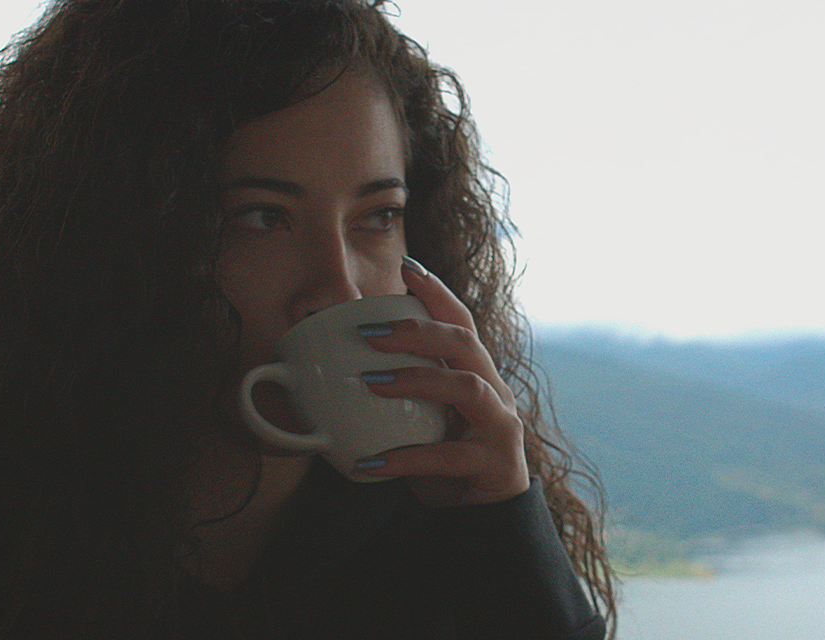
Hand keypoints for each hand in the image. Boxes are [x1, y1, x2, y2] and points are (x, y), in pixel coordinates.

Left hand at [355, 256, 529, 505]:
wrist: (482, 520)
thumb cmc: (444, 463)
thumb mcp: (419, 422)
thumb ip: (391, 397)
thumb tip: (324, 376)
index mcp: (476, 374)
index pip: (460, 322)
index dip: (437, 292)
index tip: (407, 267)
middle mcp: (494, 393)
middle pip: (466, 343)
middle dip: (418, 331)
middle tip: (368, 334)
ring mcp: (500, 427)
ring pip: (468, 387)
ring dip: (417, 379)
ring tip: (371, 383)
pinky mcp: (494, 465)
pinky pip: (448, 456)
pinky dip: (405, 458)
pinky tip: (369, 463)